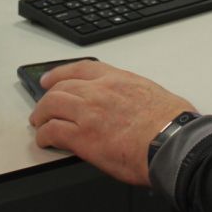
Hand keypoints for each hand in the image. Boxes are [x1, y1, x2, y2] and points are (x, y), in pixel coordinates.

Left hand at [28, 59, 193, 186]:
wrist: (172, 143)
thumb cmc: (171, 123)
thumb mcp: (152, 93)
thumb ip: (134, 94)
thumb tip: (134, 104)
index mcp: (117, 79)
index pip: (81, 68)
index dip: (60, 72)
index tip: (51, 78)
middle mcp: (99, 91)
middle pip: (61, 87)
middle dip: (47, 97)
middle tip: (42, 107)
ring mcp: (88, 112)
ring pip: (51, 106)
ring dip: (41, 115)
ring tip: (40, 124)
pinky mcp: (82, 137)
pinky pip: (52, 131)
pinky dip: (44, 136)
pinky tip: (45, 141)